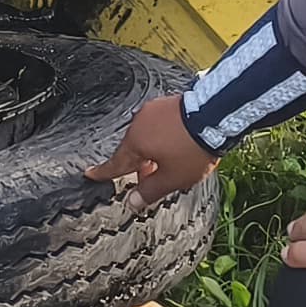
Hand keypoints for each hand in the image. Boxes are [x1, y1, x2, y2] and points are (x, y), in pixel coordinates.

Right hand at [85, 94, 217, 204]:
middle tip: (149, 180)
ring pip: (146, 137)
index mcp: (135, 143)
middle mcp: (139, 124)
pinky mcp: (167, 103)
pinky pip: (158, 125)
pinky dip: (162, 137)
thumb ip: (149, 191)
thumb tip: (131, 203)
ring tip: (170, 163)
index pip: (116, 164)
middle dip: (140, 166)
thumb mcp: (172, 178)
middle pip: (133, 151)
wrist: (216, 115)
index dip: (103, 173)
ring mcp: (153, 110)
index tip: (90, 174)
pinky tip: (176, 143)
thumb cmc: (192, 149)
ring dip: (153, 152)